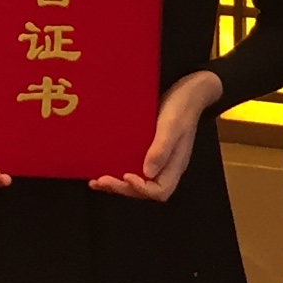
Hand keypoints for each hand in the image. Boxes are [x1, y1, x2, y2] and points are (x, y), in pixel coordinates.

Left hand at [90, 69, 224, 202]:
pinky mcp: (148, 151)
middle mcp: (165, 167)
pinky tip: (101, 167)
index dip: (141, 189)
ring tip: (96, 181)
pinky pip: (133, 167)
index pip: (160, 191)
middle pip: (145, 191)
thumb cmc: (180, 107)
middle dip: (122, 188)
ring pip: (137, 181)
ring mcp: (157, 160)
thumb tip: (147, 173)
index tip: (126, 176)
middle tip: (101, 180)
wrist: (186, 92)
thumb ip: (162, 148)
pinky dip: (117, 171)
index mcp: (175, 165)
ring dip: (117, 185)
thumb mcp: (172, 125)